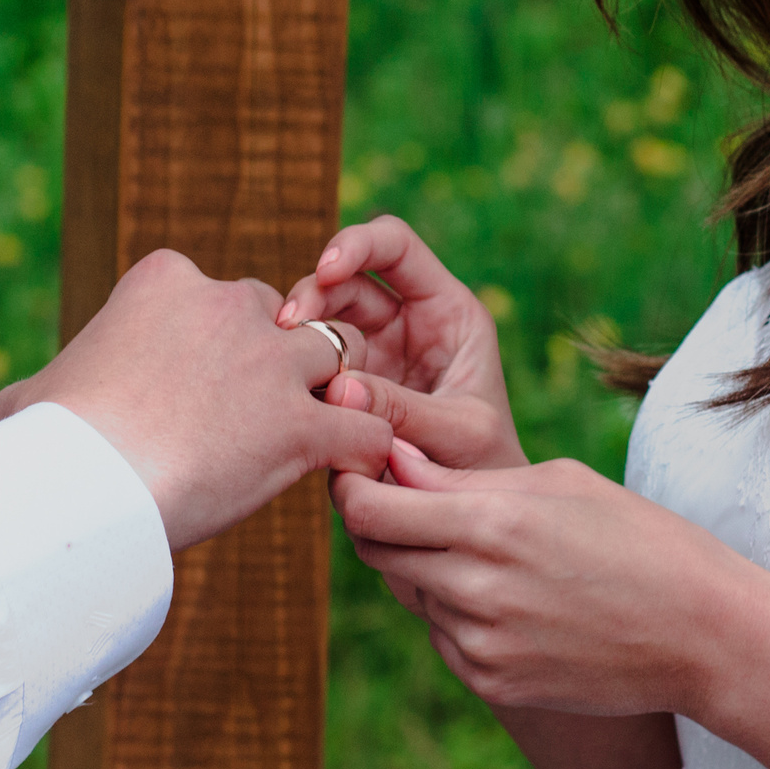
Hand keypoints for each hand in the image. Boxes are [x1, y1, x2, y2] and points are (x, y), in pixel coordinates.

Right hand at [0, 248, 391, 551]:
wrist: (79, 485)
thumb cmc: (44, 443)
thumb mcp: (31, 395)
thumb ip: (48, 385)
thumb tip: (25, 407)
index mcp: (165, 280)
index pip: (215, 293)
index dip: (215, 341)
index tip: (198, 388)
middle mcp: (227, 306)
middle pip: (282, 319)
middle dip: (276, 363)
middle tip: (256, 418)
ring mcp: (270, 364)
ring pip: (340, 356)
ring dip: (334, 393)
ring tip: (321, 438)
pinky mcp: (300, 425)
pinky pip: (365, 428)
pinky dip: (367, 451)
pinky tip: (352, 475)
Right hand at [277, 216, 525, 470]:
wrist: (470, 524)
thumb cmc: (488, 469)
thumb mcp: (459, 436)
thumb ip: (405, 410)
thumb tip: (338, 389)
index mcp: (446, 312)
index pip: (396, 248)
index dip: (358, 244)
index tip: (326, 269)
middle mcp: (406, 323)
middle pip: (346, 279)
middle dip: (315, 292)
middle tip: (290, 325)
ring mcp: (372, 354)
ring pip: (321, 319)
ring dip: (299, 332)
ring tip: (283, 357)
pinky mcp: (345, 390)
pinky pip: (311, 366)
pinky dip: (294, 369)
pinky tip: (281, 387)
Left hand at [332, 438, 741, 719]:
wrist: (703, 634)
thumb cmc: (637, 538)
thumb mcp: (556, 481)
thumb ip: (462, 476)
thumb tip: (393, 461)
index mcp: (490, 522)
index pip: (369, 506)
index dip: (352, 484)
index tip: (359, 469)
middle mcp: (475, 587)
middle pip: (374, 550)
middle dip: (377, 519)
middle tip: (407, 498)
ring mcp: (481, 643)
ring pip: (411, 592)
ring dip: (426, 567)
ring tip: (490, 550)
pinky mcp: (492, 682)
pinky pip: (442, 637)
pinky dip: (456, 612)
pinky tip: (510, 596)